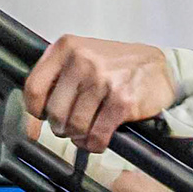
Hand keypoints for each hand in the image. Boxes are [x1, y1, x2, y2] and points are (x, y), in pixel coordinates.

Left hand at [24, 35, 173, 154]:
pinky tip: (100, 138)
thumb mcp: (83, 58)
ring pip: (74, 126)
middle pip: (54, 112)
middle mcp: (82, 60)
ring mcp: (102, 80)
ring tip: (87, 132)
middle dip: (61, 127)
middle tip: (72, 126)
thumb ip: (56, 80)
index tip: (41, 118)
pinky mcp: (121, 100)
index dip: (34, 111)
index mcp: (67, 47)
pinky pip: (97, 135)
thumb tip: (32, 120)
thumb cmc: (119, 66)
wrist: (160, 68)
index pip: (34, 87)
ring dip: (79, 137)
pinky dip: (95, 143)